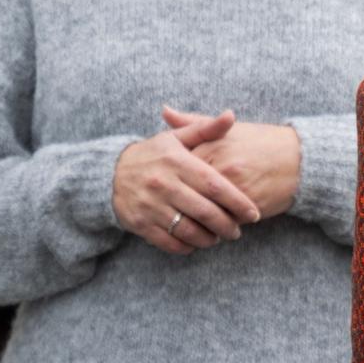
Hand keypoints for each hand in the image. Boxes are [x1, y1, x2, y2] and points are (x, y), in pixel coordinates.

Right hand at [112, 109, 260, 253]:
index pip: (215, 186)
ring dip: (210, 239)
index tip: (253, 214)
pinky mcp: (141, 224)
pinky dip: (188, 247)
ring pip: (191, 231)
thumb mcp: (176, 139)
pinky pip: (172, 243)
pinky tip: (196, 242)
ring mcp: (151, 205)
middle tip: (237, 231)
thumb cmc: (153, 156)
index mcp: (177, 162)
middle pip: (206, 213)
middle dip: (228, 226)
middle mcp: (164, 183)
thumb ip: (205, 130)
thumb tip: (231, 115)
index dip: (238, 203)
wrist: (110, 173)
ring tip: (218, 237)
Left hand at [162, 107, 301, 220]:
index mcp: (212, 147)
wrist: (299, 160)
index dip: (172, 179)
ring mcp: (236, 189)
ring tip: (195, 221)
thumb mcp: (229, 129)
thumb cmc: (262, 142)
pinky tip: (214, 227)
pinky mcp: (249, 207)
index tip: (167, 185)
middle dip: (181, 203)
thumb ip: (194, 123)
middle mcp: (221, 168)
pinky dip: (218, 226)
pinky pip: (226, 222)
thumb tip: (165, 112)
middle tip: (174, 207)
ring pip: (206, 212)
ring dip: (199, 219)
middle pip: (189, 193)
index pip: (179, 168)